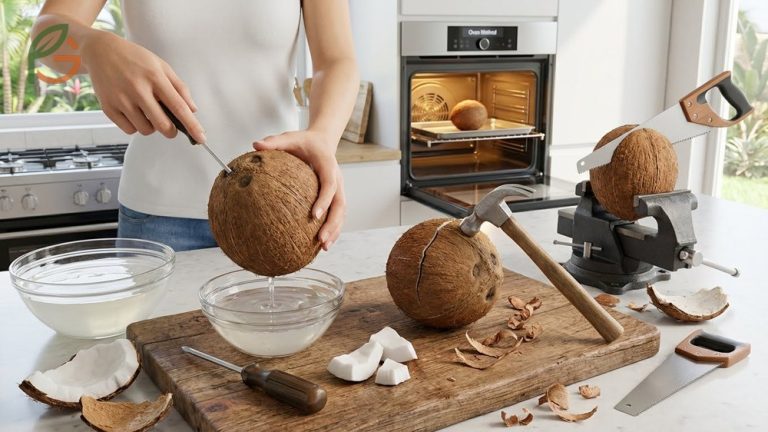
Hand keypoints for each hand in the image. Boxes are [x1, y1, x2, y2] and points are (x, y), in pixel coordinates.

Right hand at [80, 31, 204, 142]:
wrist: (102, 51)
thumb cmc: (136, 59)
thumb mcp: (162, 66)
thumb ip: (179, 88)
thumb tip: (192, 110)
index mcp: (155, 77)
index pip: (179, 107)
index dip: (192, 125)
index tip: (201, 139)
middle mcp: (137, 89)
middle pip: (163, 125)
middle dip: (171, 131)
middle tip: (170, 125)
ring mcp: (121, 99)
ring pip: (146, 130)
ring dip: (151, 127)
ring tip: (147, 111)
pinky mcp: (108, 107)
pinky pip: (129, 130)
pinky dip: (135, 126)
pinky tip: (134, 112)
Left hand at [253, 131, 344, 249]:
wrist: (322, 142)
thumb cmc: (304, 141)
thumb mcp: (290, 138)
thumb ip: (274, 142)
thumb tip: (255, 145)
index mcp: (328, 165)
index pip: (330, 184)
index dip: (324, 200)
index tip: (314, 215)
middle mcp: (337, 179)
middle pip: (340, 204)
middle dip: (332, 224)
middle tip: (321, 240)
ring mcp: (338, 189)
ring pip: (341, 213)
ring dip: (335, 231)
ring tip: (323, 248)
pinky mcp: (335, 197)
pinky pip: (336, 215)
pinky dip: (332, 229)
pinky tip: (320, 244)